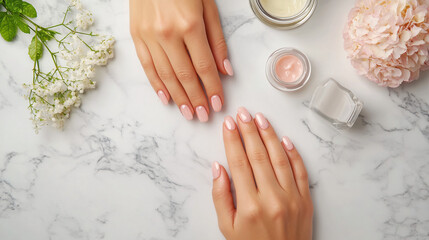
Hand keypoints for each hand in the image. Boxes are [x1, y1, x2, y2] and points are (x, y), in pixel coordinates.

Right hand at [130, 0, 232, 121]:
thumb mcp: (208, 7)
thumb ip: (217, 40)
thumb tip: (225, 71)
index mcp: (189, 26)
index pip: (204, 67)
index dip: (212, 88)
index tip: (218, 104)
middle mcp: (167, 34)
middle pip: (185, 76)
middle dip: (197, 99)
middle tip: (204, 116)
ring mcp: (149, 36)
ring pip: (165, 75)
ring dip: (179, 97)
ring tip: (189, 113)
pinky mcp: (136, 36)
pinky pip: (147, 66)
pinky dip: (156, 85)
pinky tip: (166, 99)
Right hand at [212, 107, 312, 239]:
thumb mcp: (227, 227)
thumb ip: (221, 196)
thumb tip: (218, 167)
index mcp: (249, 205)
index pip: (239, 163)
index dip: (232, 140)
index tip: (228, 124)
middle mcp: (272, 198)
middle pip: (258, 155)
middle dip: (248, 131)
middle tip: (242, 113)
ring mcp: (292, 198)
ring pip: (279, 158)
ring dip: (269, 135)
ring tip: (260, 119)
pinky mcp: (306, 200)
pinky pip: (300, 171)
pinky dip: (293, 153)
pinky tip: (284, 139)